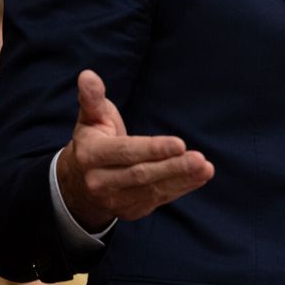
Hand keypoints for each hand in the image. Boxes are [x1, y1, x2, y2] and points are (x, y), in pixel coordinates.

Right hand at [56, 70, 214, 231]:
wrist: (78, 184)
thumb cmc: (93, 141)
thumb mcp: (90, 119)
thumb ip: (92, 98)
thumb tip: (88, 75)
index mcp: (91, 155)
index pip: (126, 152)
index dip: (153, 148)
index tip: (180, 143)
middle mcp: (100, 181)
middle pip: (141, 174)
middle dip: (172, 167)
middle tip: (200, 159)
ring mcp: (115, 199)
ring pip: (153, 189)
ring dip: (182, 179)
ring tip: (206, 168)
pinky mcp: (130, 209)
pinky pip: (159, 199)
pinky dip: (182, 188)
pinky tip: (200, 177)